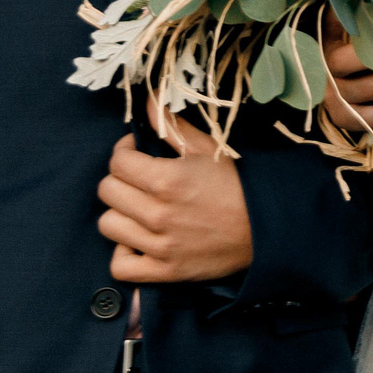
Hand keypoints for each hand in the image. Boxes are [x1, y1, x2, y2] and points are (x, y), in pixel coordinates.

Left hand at [96, 132, 252, 283]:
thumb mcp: (208, 149)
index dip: (125, 151)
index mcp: (167, 179)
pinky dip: (124, 253)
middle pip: (107, 191)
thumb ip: (172, 126)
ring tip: (139, 208)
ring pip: (108, 225)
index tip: (138, 153)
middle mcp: (158, 213)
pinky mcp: (164, 271)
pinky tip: (138, 240)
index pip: (117, 161)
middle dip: (120, 178)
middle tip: (139, 179)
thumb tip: (148, 100)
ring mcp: (159, 245)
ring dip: (120, 213)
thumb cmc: (236, 186)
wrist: (264, 229)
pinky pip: (119, 266)